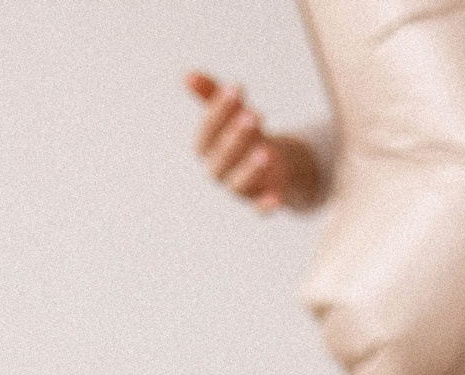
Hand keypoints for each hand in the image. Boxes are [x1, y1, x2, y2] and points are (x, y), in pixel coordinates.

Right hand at [184, 71, 323, 213]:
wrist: (272, 163)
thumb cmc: (246, 134)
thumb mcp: (233, 113)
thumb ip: (212, 96)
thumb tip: (187, 75)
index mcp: (206, 148)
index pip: (208, 131)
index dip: (220, 110)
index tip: (237, 88)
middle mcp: (217, 170)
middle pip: (222, 156)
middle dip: (236, 136)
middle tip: (254, 114)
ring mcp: (237, 188)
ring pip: (238, 183)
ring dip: (250, 169)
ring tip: (267, 152)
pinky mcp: (257, 202)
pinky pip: (258, 209)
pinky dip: (265, 206)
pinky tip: (276, 199)